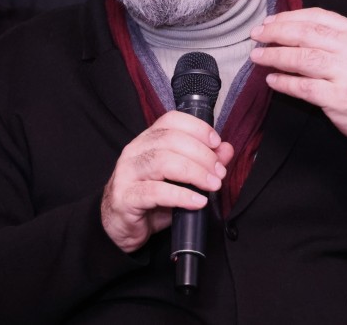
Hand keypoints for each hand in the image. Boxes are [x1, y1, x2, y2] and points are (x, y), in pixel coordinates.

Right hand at [101, 111, 233, 252]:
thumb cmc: (150, 199)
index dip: (197, 128)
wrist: (120, 226)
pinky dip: (181, 195)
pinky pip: (155, 192)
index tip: (216, 143)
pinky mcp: (125, 197)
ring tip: (212, 185)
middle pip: (171, 140)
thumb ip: (203, 162)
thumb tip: (226, 150)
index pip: (171, 120)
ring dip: (194, 172)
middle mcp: (135, 151)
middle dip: (202, 154)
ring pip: (163, 161)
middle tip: (218, 172)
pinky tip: (197, 201)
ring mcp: (127, 173)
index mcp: (147, 140)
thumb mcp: (180, 179)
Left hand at [249, 8, 346, 144]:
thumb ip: (334, 38)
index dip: (288, 17)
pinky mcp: (339, 99)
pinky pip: (303, 87)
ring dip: (274, 56)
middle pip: (305, 34)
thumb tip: (291, 30)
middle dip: (275, 33)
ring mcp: (346, 74)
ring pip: (301, 59)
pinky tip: (272, 80)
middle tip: (256, 36)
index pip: (316, 17)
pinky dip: (284, 83)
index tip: (268, 22)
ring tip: (257, 57)